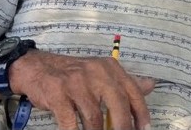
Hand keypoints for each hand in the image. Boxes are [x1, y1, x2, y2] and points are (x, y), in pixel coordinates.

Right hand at [11, 51, 153, 129]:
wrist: (39, 68)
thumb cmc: (75, 76)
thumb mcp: (102, 73)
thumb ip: (124, 82)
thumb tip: (151, 85)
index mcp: (110, 67)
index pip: (132, 91)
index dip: (141, 113)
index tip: (145, 129)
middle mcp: (95, 72)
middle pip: (117, 103)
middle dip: (123, 127)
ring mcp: (76, 82)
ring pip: (94, 117)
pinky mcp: (58, 93)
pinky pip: (70, 122)